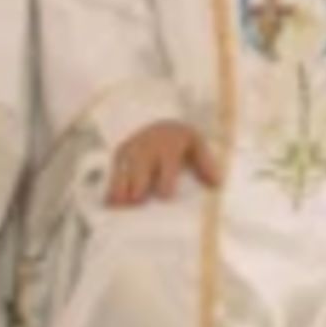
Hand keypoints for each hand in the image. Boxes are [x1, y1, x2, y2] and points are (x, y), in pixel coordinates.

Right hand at [106, 120, 220, 208]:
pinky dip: (112, 187)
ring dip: (121, 189)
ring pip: (123, 171)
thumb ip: (206, 163)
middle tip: (137, 202)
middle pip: (140, 170)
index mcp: (169, 147)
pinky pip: (113, 171)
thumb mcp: (197, 145)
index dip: (165, 182)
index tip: (164, 195)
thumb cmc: (181, 140)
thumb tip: (216, 183)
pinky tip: (109, 203)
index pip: (166, 167)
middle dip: (138, 186)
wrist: (160, 120)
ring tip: (118, 206)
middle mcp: (148, 149)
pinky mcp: (120, 154)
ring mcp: (132, 151)